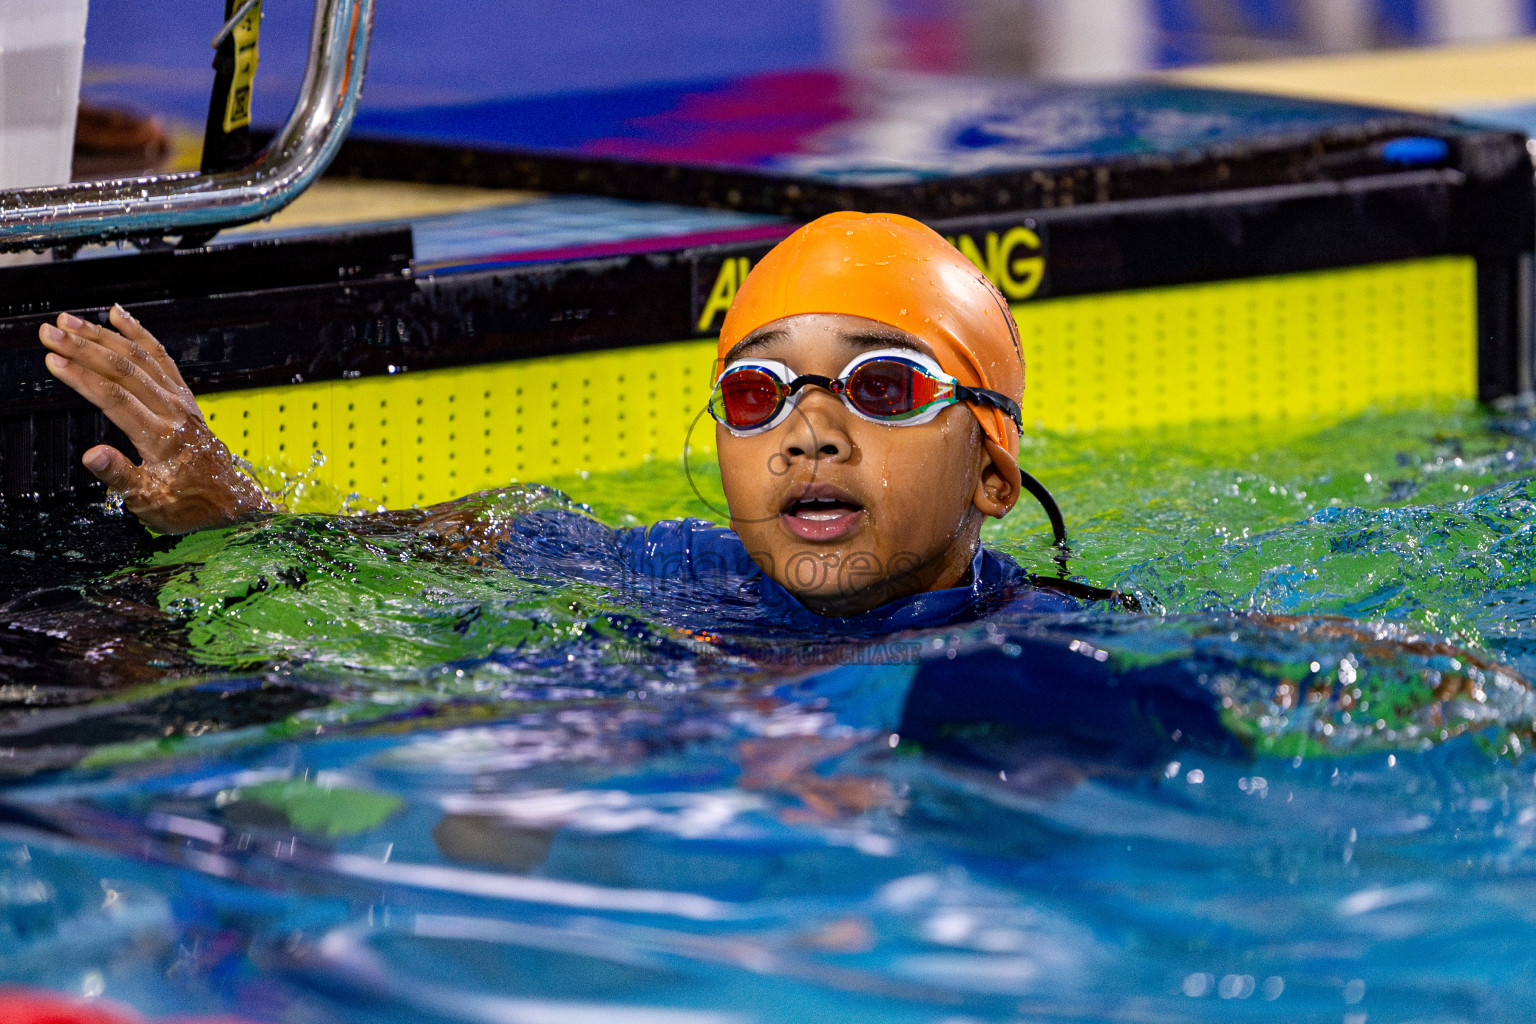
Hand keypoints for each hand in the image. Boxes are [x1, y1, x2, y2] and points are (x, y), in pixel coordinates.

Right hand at [40, 305, 275, 533]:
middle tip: (50, 332)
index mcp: (160, 439)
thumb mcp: (151, 502)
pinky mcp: (184, 396)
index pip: (114, 398)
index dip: (81, 377)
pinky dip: (139, 334)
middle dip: (84, 347)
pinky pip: (161, 357)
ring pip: (139, 358)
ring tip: (69, 321)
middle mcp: (172, 413)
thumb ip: (120, 476)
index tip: (53, 360)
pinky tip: (118, 316)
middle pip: (123, 370)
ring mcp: (180, 401)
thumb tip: (92, 455)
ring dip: (103, 337)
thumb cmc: (189, 504)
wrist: (230, 500)